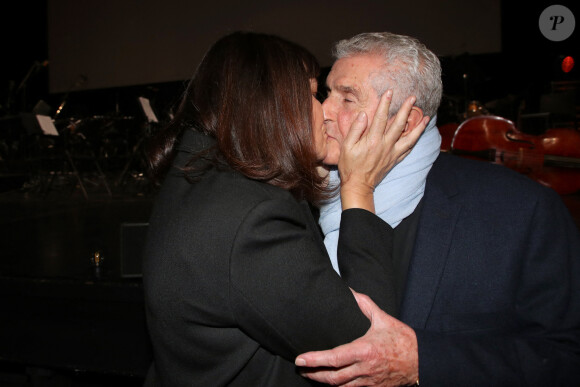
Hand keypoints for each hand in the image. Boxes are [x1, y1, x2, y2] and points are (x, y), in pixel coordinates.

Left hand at [295, 290, 418, 386]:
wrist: (422, 361)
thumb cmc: (402, 339)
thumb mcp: (383, 319)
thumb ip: (364, 304)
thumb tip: (350, 291)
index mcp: (364, 351)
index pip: (333, 358)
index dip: (314, 360)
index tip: (301, 359)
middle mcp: (364, 369)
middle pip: (332, 377)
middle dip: (314, 374)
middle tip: (301, 369)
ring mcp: (368, 381)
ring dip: (324, 382)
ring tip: (312, 376)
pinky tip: (332, 382)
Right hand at [339, 90, 428, 211]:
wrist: (358, 185)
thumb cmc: (350, 166)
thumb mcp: (346, 147)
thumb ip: (355, 129)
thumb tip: (364, 115)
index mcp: (373, 140)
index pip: (381, 118)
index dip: (385, 104)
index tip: (389, 92)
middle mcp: (386, 145)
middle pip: (399, 124)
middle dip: (406, 109)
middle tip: (413, 98)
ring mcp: (392, 153)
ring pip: (409, 137)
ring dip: (418, 126)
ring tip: (426, 117)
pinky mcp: (395, 160)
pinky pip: (408, 149)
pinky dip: (415, 140)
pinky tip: (418, 133)